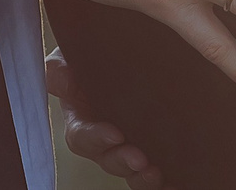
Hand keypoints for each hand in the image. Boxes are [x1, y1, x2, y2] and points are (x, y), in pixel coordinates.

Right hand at [46, 49, 174, 189]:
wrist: (126, 58)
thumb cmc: (95, 60)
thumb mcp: (72, 59)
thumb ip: (60, 68)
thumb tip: (62, 80)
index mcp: (82, 121)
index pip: (82, 137)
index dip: (96, 138)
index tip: (115, 134)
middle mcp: (105, 140)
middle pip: (109, 159)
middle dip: (123, 161)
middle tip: (140, 159)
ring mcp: (129, 149)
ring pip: (132, 172)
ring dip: (142, 177)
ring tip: (155, 173)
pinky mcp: (153, 153)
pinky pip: (155, 174)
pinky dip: (165, 181)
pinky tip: (175, 180)